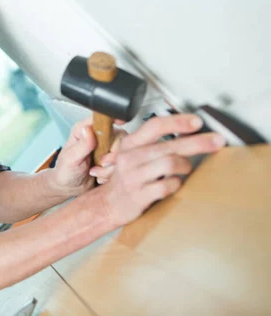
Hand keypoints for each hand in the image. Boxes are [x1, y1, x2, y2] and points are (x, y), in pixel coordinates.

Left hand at [49, 117, 124, 195]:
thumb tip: (88, 130)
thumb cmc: (65, 172)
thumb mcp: (70, 159)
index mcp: (84, 130)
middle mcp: (97, 136)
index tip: (121, 123)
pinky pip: (122, 163)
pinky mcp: (112, 159)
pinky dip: (112, 173)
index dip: (114, 119)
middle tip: (102, 163)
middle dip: (112, 155)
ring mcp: (106, 148)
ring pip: (122, 152)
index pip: (102, 118)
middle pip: (118, 136)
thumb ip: (81, 145)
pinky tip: (101, 176)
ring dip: (110, 167)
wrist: (70, 188)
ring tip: (96, 172)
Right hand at [94, 114, 225, 226]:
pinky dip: (176, 184)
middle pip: (169, 145)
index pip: (154, 126)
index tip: (197, 121)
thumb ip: (158, 144)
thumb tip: (191, 133)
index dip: (177, 121)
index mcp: (130, 144)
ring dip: (185, 166)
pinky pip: (167, 186)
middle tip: (217, 141)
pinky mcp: (139, 195)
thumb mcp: (135, 155)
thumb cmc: (129, 178)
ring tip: (186, 169)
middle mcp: (130, 158)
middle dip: (198, 142)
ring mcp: (133, 177)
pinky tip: (174, 184)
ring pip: (170, 164)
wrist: (109, 204)